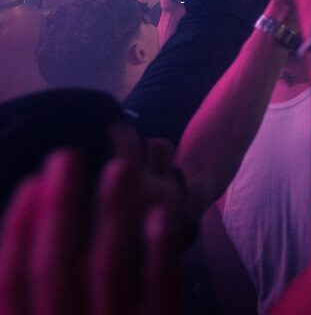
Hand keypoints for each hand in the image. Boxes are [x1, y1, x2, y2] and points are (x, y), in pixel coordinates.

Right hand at [0, 151, 181, 314]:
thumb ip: (38, 287)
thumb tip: (17, 234)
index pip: (12, 280)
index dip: (17, 230)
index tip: (31, 182)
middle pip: (56, 266)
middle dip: (60, 208)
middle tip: (65, 155)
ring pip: (110, 267)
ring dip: (114, 213)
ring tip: (119, 167)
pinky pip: (161, 289)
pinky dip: (160, 250)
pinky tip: (160, 213)